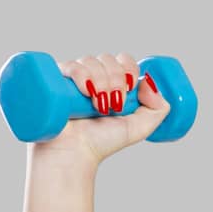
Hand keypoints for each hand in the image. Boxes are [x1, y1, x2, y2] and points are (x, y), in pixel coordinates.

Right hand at [31, 51, 169, 167]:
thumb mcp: (138, 128)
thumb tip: (151, 82)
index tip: (129, 91)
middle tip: (114, 106)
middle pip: (108, 58)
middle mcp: (92, 77)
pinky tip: (86, 93)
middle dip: (116, 81)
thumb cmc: (101, 142)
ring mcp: (73, 77)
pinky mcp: (56, 79)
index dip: (129, 70)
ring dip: (101, 82)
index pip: (123, 60)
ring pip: (91, 60)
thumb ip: (156, 109)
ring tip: (98, 107)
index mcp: (111, 83)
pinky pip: (71, 65)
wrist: (74, 152)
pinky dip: (82, 76)